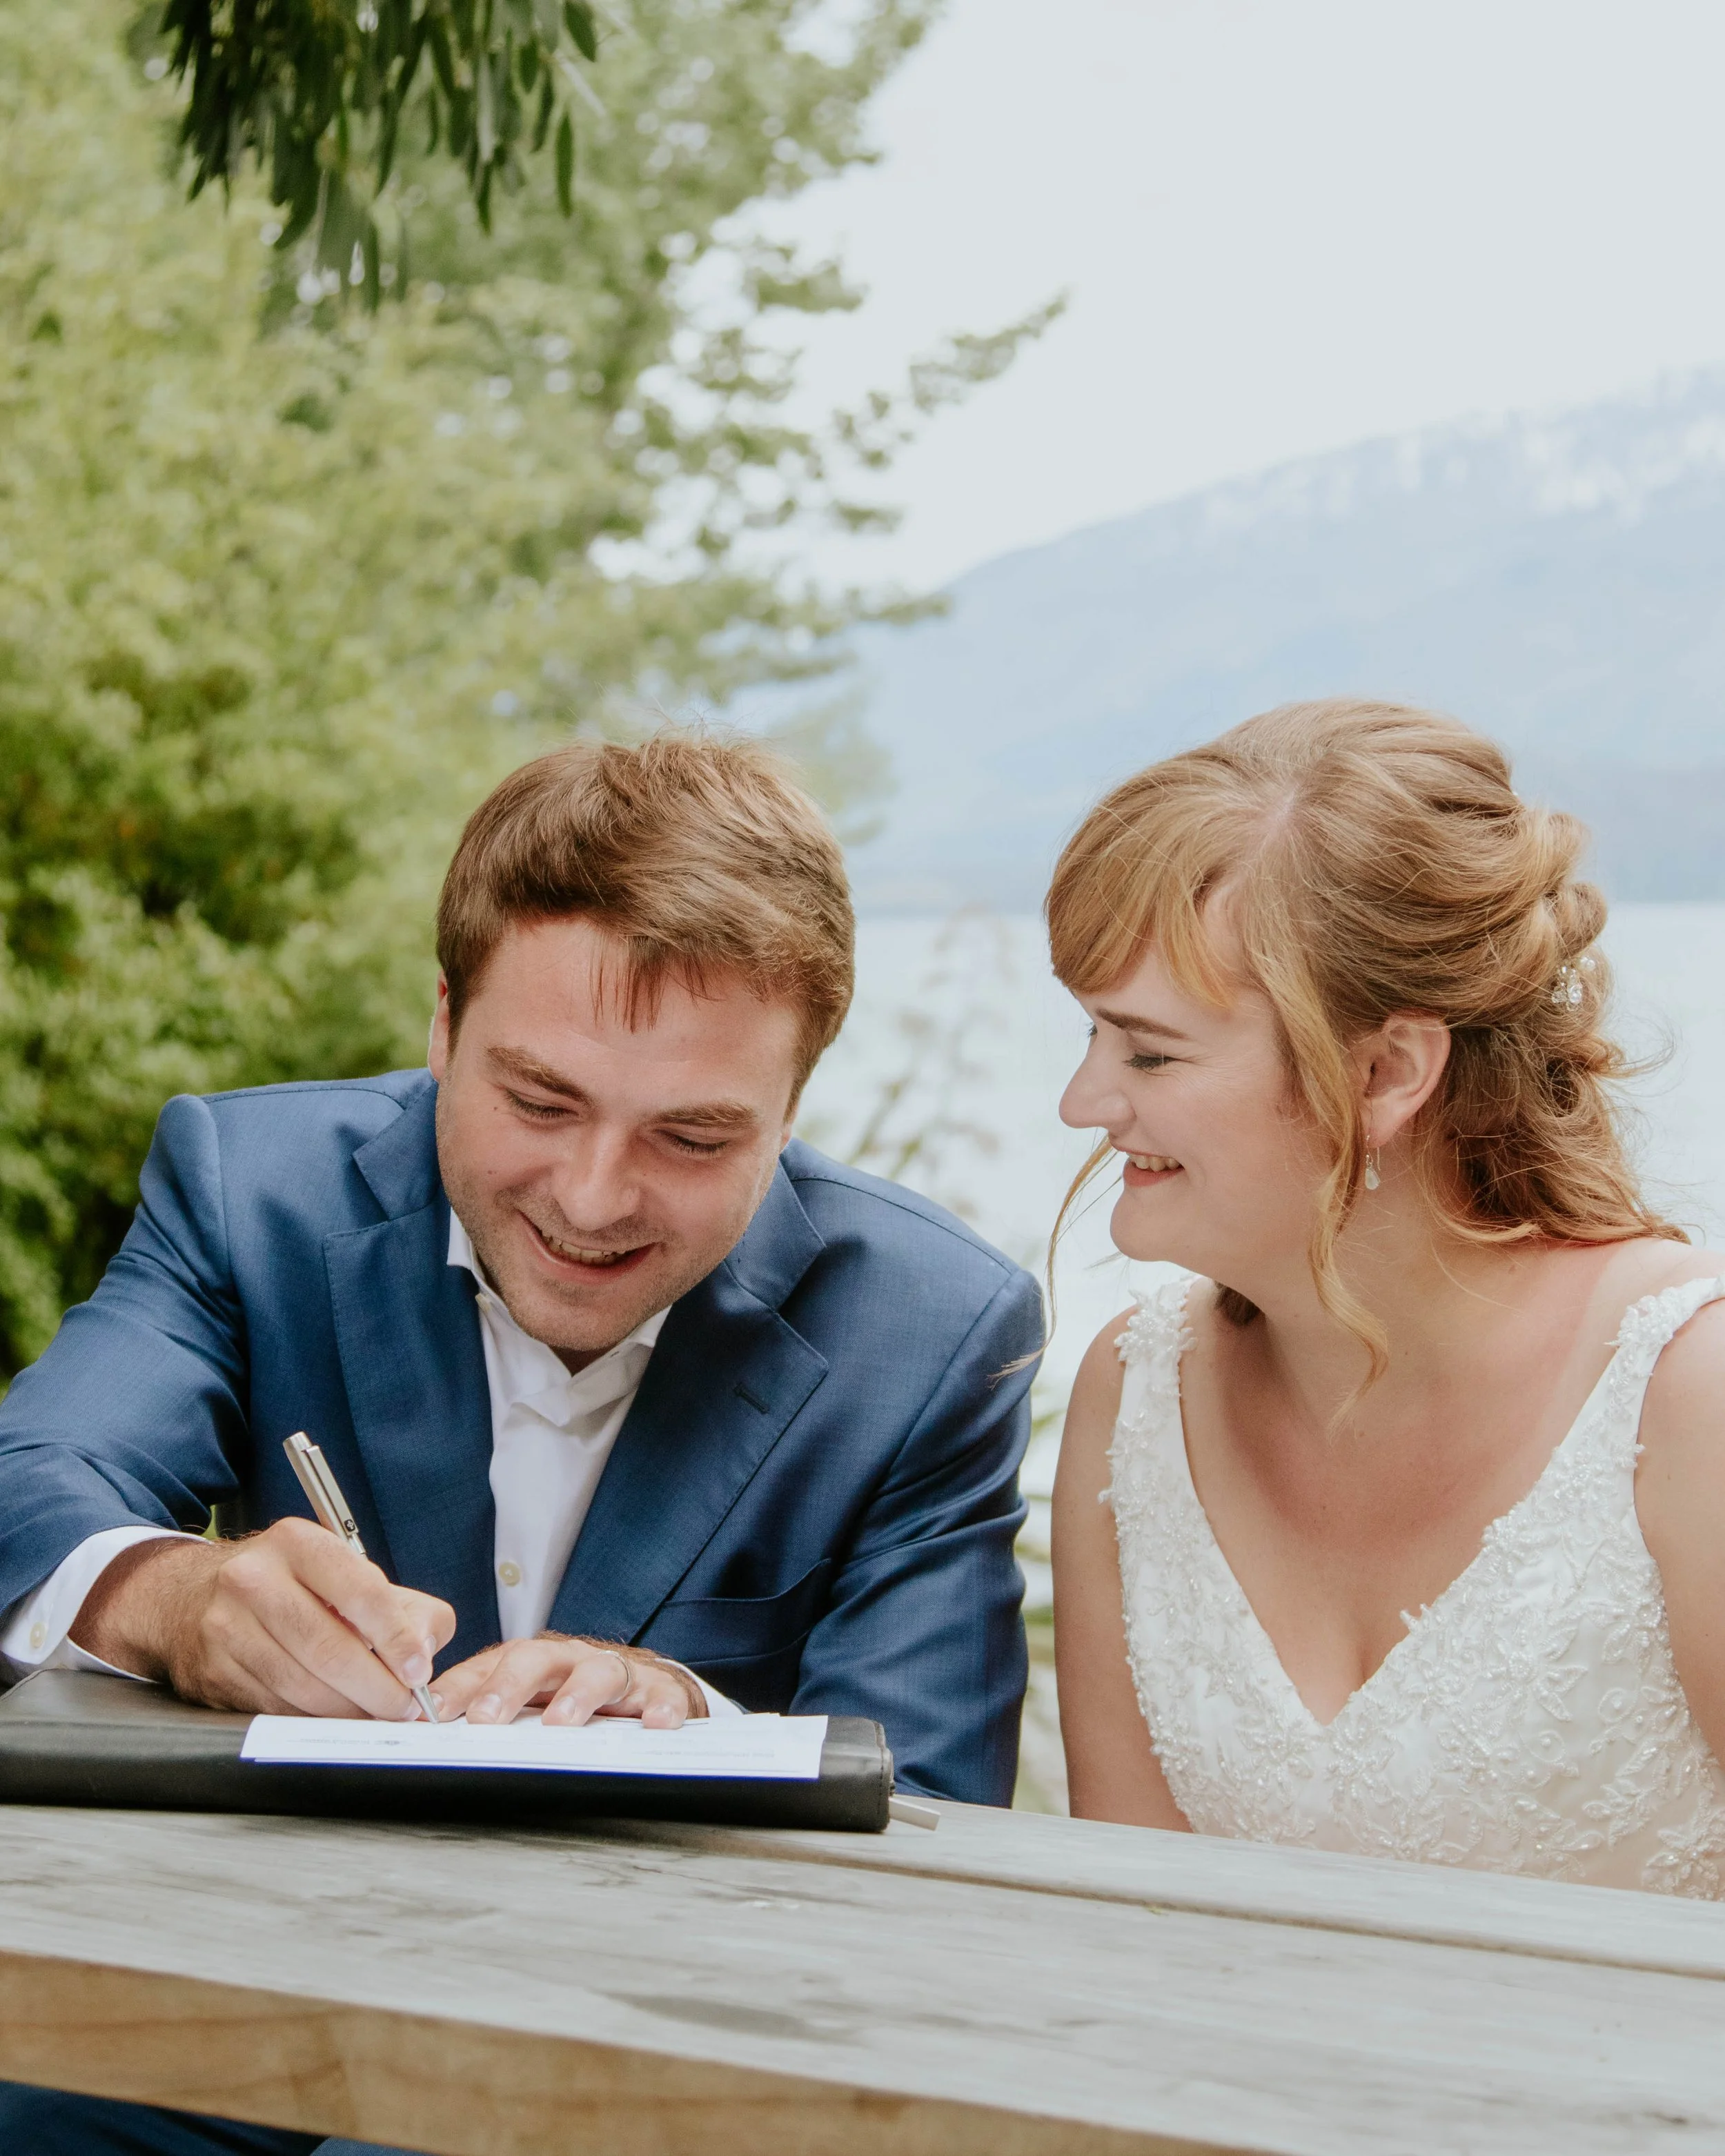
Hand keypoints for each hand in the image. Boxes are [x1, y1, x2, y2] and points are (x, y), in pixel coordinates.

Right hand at [70, 1521, 456, 1719]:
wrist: (190, 1597)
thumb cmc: (288, 1586)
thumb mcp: (344, 1572)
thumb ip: (401, 1606)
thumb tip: (425, 1650)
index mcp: (297, 1543)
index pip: (360, 1592)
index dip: (396, 1639)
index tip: (419, 1672)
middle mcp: (254, 1579)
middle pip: (329, 1649)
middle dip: (378, 1688)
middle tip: (404, 1708)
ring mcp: (226, 1626)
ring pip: (302, 1685)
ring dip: (349, 1711)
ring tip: (377, 1714)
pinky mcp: (212, 1670)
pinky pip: (275, 1707)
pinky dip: (313, 1719)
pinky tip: (335, 1717)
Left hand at [428, 1632, 707, 1728]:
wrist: (644, 1686)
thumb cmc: (569, 1696)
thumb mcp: (526, 1703)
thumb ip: (483, 1711)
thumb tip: (420, 1734)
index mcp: (529, 1663)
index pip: (487, 1667)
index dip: (460, 1688)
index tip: (434, 1713)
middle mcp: (568, 1661)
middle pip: (535, 1659)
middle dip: (507, 1687)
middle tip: (485, 1719)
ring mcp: (613, 1672)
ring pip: (596, 1672)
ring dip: (576, 1695)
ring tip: (560, 1723)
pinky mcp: (657, 1690)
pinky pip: (662, 1694)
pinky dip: (660, 1707)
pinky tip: (656, 1725)